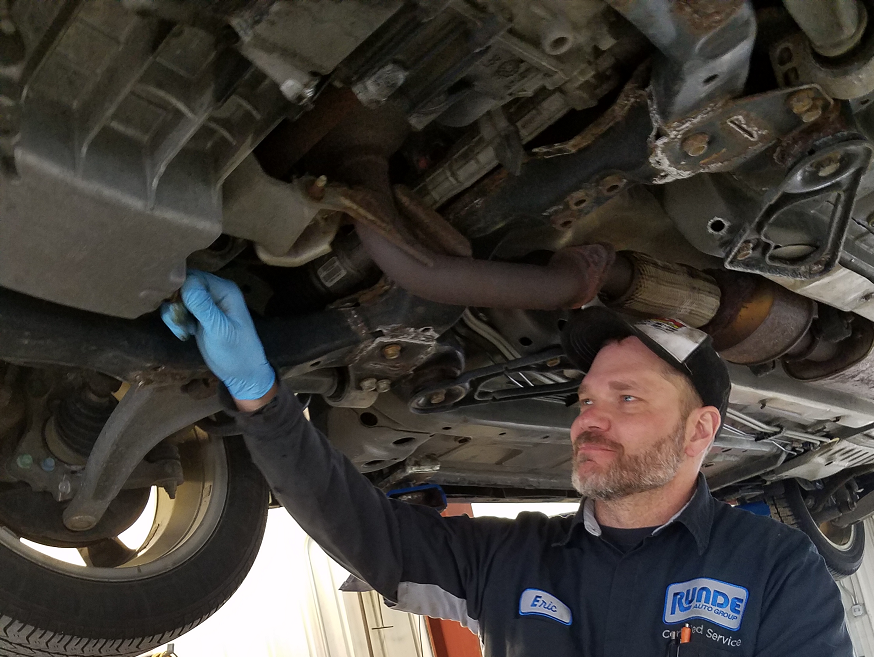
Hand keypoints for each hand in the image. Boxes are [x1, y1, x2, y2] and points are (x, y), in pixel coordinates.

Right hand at [161, 271, 275, 400]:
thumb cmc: (236, 351)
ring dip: (174, 314)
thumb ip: (203, 307)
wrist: (242, 373)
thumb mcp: (219, 330)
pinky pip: (178, 309)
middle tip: (179, 324)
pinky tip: (185, 334)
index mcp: (225, 289)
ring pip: (178, 297)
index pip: (193, 276)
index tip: (177, 310)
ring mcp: (206, 303)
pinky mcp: (198, 315)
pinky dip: (176, 320)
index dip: (180, 290)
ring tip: (183, 332)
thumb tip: (185, 283)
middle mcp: (215, 291)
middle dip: (175, 303)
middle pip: (182, 284)